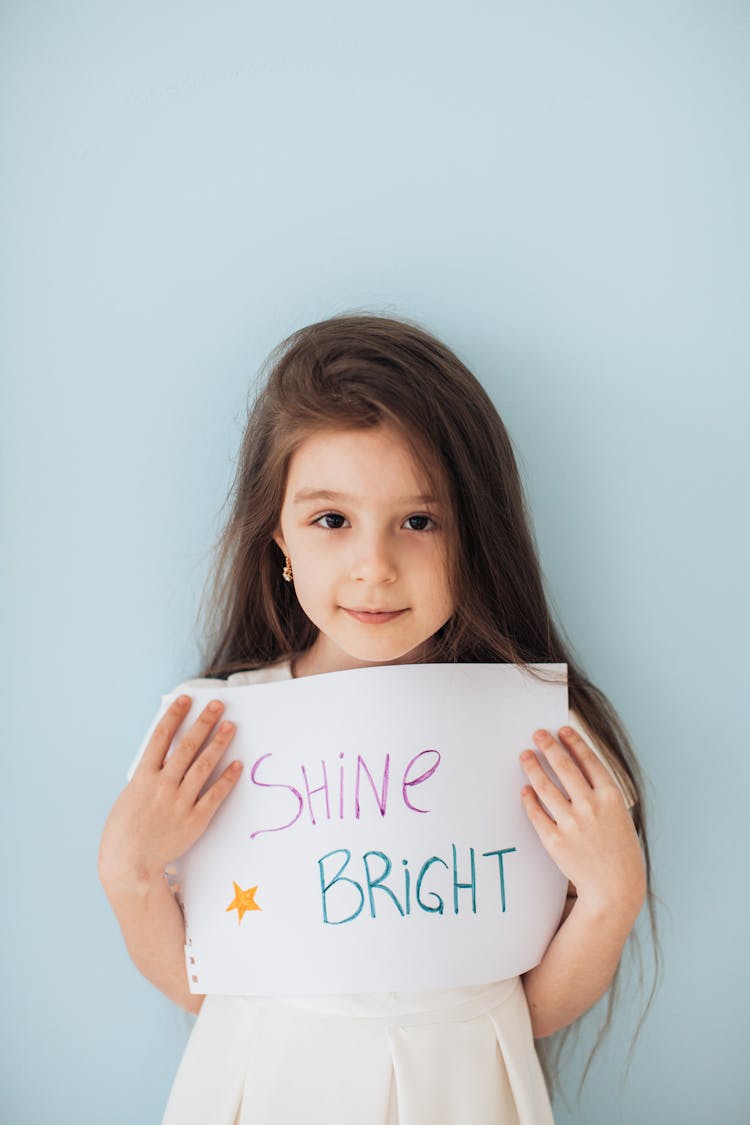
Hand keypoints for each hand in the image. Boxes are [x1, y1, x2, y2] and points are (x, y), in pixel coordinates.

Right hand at [98, 695, 241, 883]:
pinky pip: (215, 794)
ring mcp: (180, 802)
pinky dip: (227, 778)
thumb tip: (163, 757)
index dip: (175, 715)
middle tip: (218, 705)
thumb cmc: (123, 833)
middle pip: (187, 746)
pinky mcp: (195, 820)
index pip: (161, 737)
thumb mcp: (129, 797)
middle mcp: (163, 785)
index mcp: (143, 777)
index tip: (186, 699)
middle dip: (204, 722)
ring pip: (204, 765)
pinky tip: (237, 764)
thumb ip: (147, 777)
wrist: (129, 866)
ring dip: (218, 743)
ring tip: (230, 726)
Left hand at [519, 726, 645, 916]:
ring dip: (533, 767)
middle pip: (564, 767)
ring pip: (545, 787)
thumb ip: (601, 794)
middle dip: (549, 746)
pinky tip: (524, 789)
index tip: (562, 729)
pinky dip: (528, 799)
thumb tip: (577, 769)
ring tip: (525, 755)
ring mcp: (572, 824)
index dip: (574, 742)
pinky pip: (536, 813)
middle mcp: (591, 806)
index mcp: (611, 798)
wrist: (615, 889)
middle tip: (537, 734)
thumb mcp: (620, 817)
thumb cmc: (620, 852)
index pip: (589, 760)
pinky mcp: (555, 841)